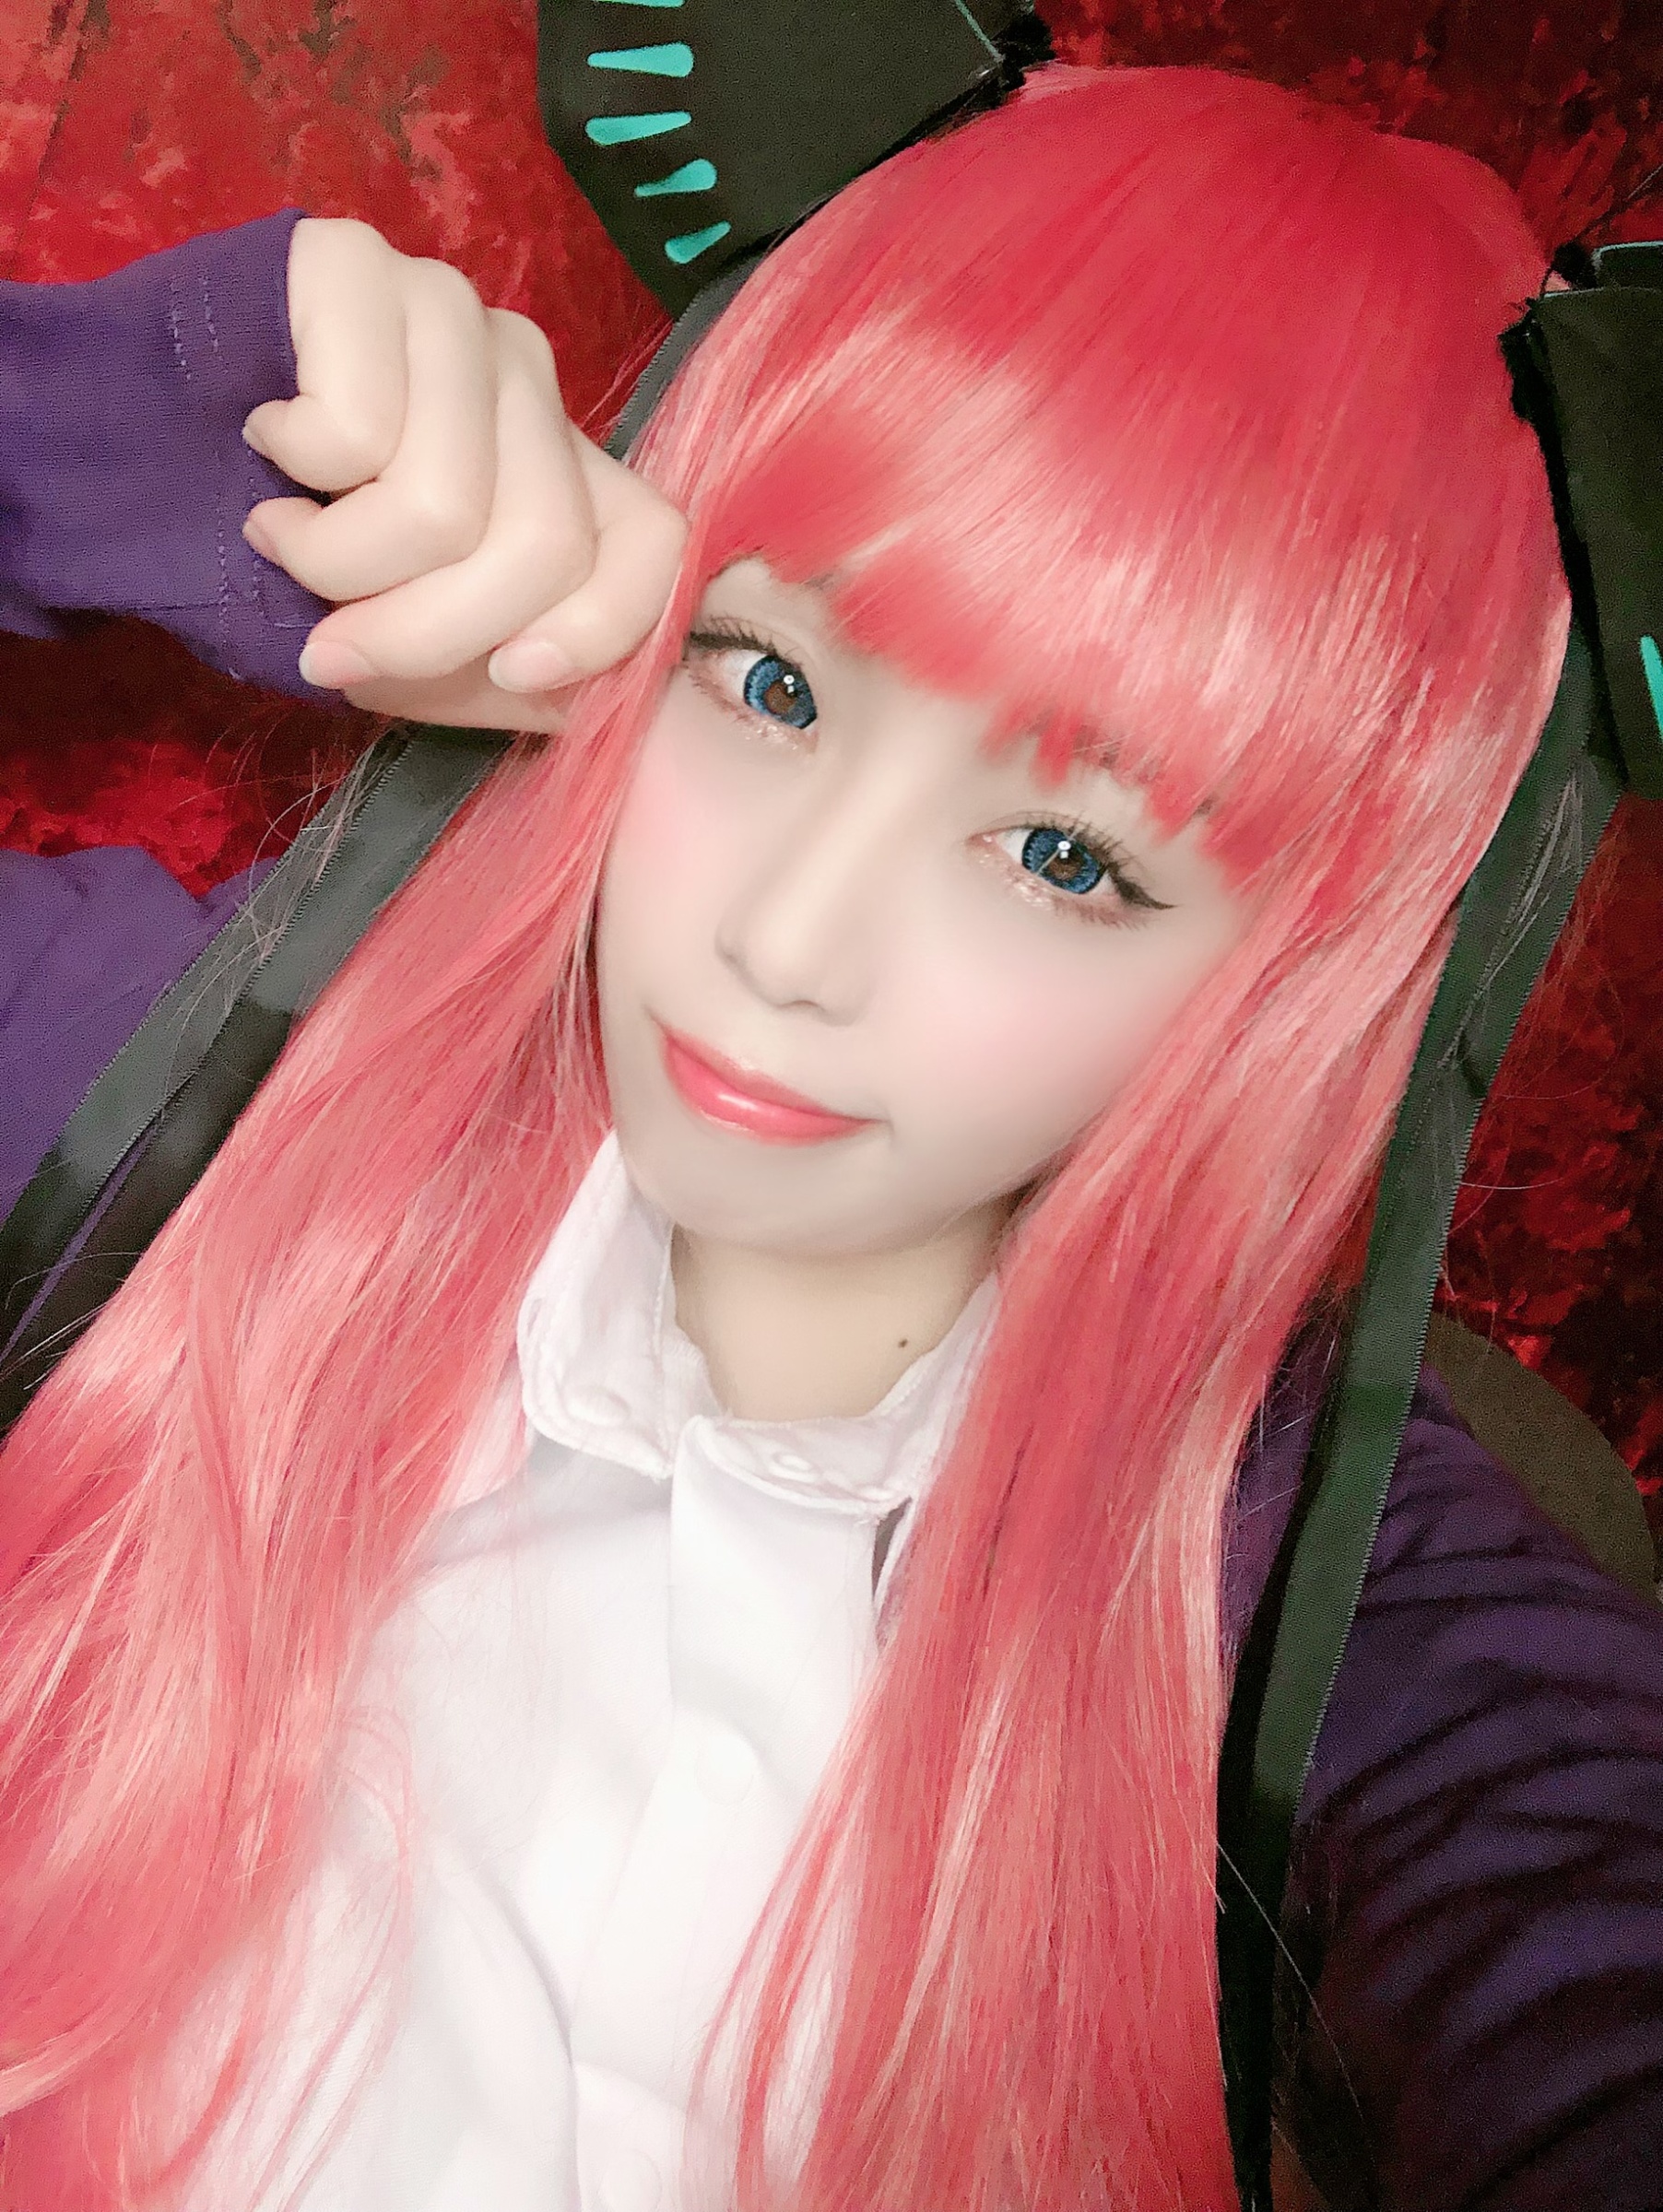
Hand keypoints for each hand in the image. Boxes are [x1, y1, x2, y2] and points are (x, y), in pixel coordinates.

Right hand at [241, 218, 685, 729]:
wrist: (141, 452)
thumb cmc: (290, 555)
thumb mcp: (404, 641)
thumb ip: (488, 671)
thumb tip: (552, 698)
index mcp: (561, 467)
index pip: (656, 541)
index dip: (604, 627)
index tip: (518, 672)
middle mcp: (527, 377)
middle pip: (541, 543)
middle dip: (428, 634)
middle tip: (336, 643)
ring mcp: (452, 311)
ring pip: (447, 504)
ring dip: (337, 565)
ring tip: (284, 536)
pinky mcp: (363, 267)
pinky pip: (358, 432)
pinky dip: (292, 475)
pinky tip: (266, 442)